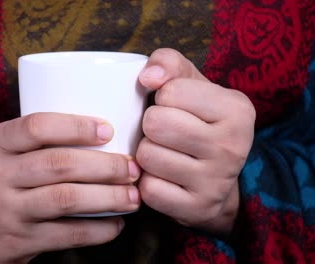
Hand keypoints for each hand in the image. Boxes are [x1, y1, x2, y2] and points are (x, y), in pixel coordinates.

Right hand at [0, 113, 140, 263]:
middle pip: (58, 164)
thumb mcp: (8, 154)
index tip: (109, 130)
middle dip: (104, 165)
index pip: (37, 126)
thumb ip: (42, 142)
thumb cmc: (4, 182)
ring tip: (133, 196)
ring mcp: (5, 210)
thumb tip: (109, 135)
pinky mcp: (18, 241)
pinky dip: (98, 230)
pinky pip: (67, 235)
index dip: (77, 127)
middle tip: (132, 168)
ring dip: (107, 197)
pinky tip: (116, 224)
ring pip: (66, 199)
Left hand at [136, 48, 255, 233]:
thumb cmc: (197, 122)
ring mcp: (216, 182)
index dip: (162, 99)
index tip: (177, 109)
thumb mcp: (191, 85)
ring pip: (147, 156)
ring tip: (165, 154)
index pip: (169, 91)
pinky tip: (164, 178)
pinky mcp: (196, 209)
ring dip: (147, 154)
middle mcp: (233, 146)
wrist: (217, 180)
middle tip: (166, 133)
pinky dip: (148, 182)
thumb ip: (168, 64)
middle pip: (155, 123)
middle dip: (151, 126)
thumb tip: (148, 76)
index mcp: (236, 109)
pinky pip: (148, 189)